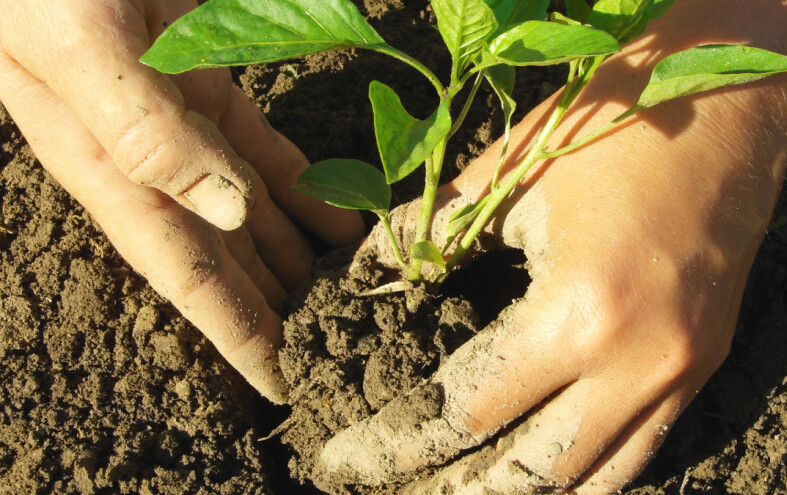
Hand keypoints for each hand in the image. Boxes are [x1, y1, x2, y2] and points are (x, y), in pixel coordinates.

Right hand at [0, 0, 362, 401]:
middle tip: (336, 345)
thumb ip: (145, 132)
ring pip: (253, 213)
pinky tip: (341, 217)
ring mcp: (184, 129)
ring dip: (298, 255)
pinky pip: (267, 153)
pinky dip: (306, 188)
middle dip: (278, 308)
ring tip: (348, 292)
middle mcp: (152, 166)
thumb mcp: (81, 49)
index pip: (187, 278)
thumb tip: (229, 211)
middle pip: (229, 258)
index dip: (237, 335)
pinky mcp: (209, 87)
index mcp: (115, 173)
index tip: (283, 385)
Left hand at [320, 0, 786, 491]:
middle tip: (387, 493)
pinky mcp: (706, 365)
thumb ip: (429, 238)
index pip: (467, 411)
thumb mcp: (509, 175)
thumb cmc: (614, 123)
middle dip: (448, 491)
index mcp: (579, 313)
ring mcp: (683, 373)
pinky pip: (641, 452)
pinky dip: (584, 478)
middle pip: (527, 472)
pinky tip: (540, 477)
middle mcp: (640, 364)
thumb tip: (366, 281)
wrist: (733, 99)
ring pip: (591, 481)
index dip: (397, 443)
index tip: (347, 460)